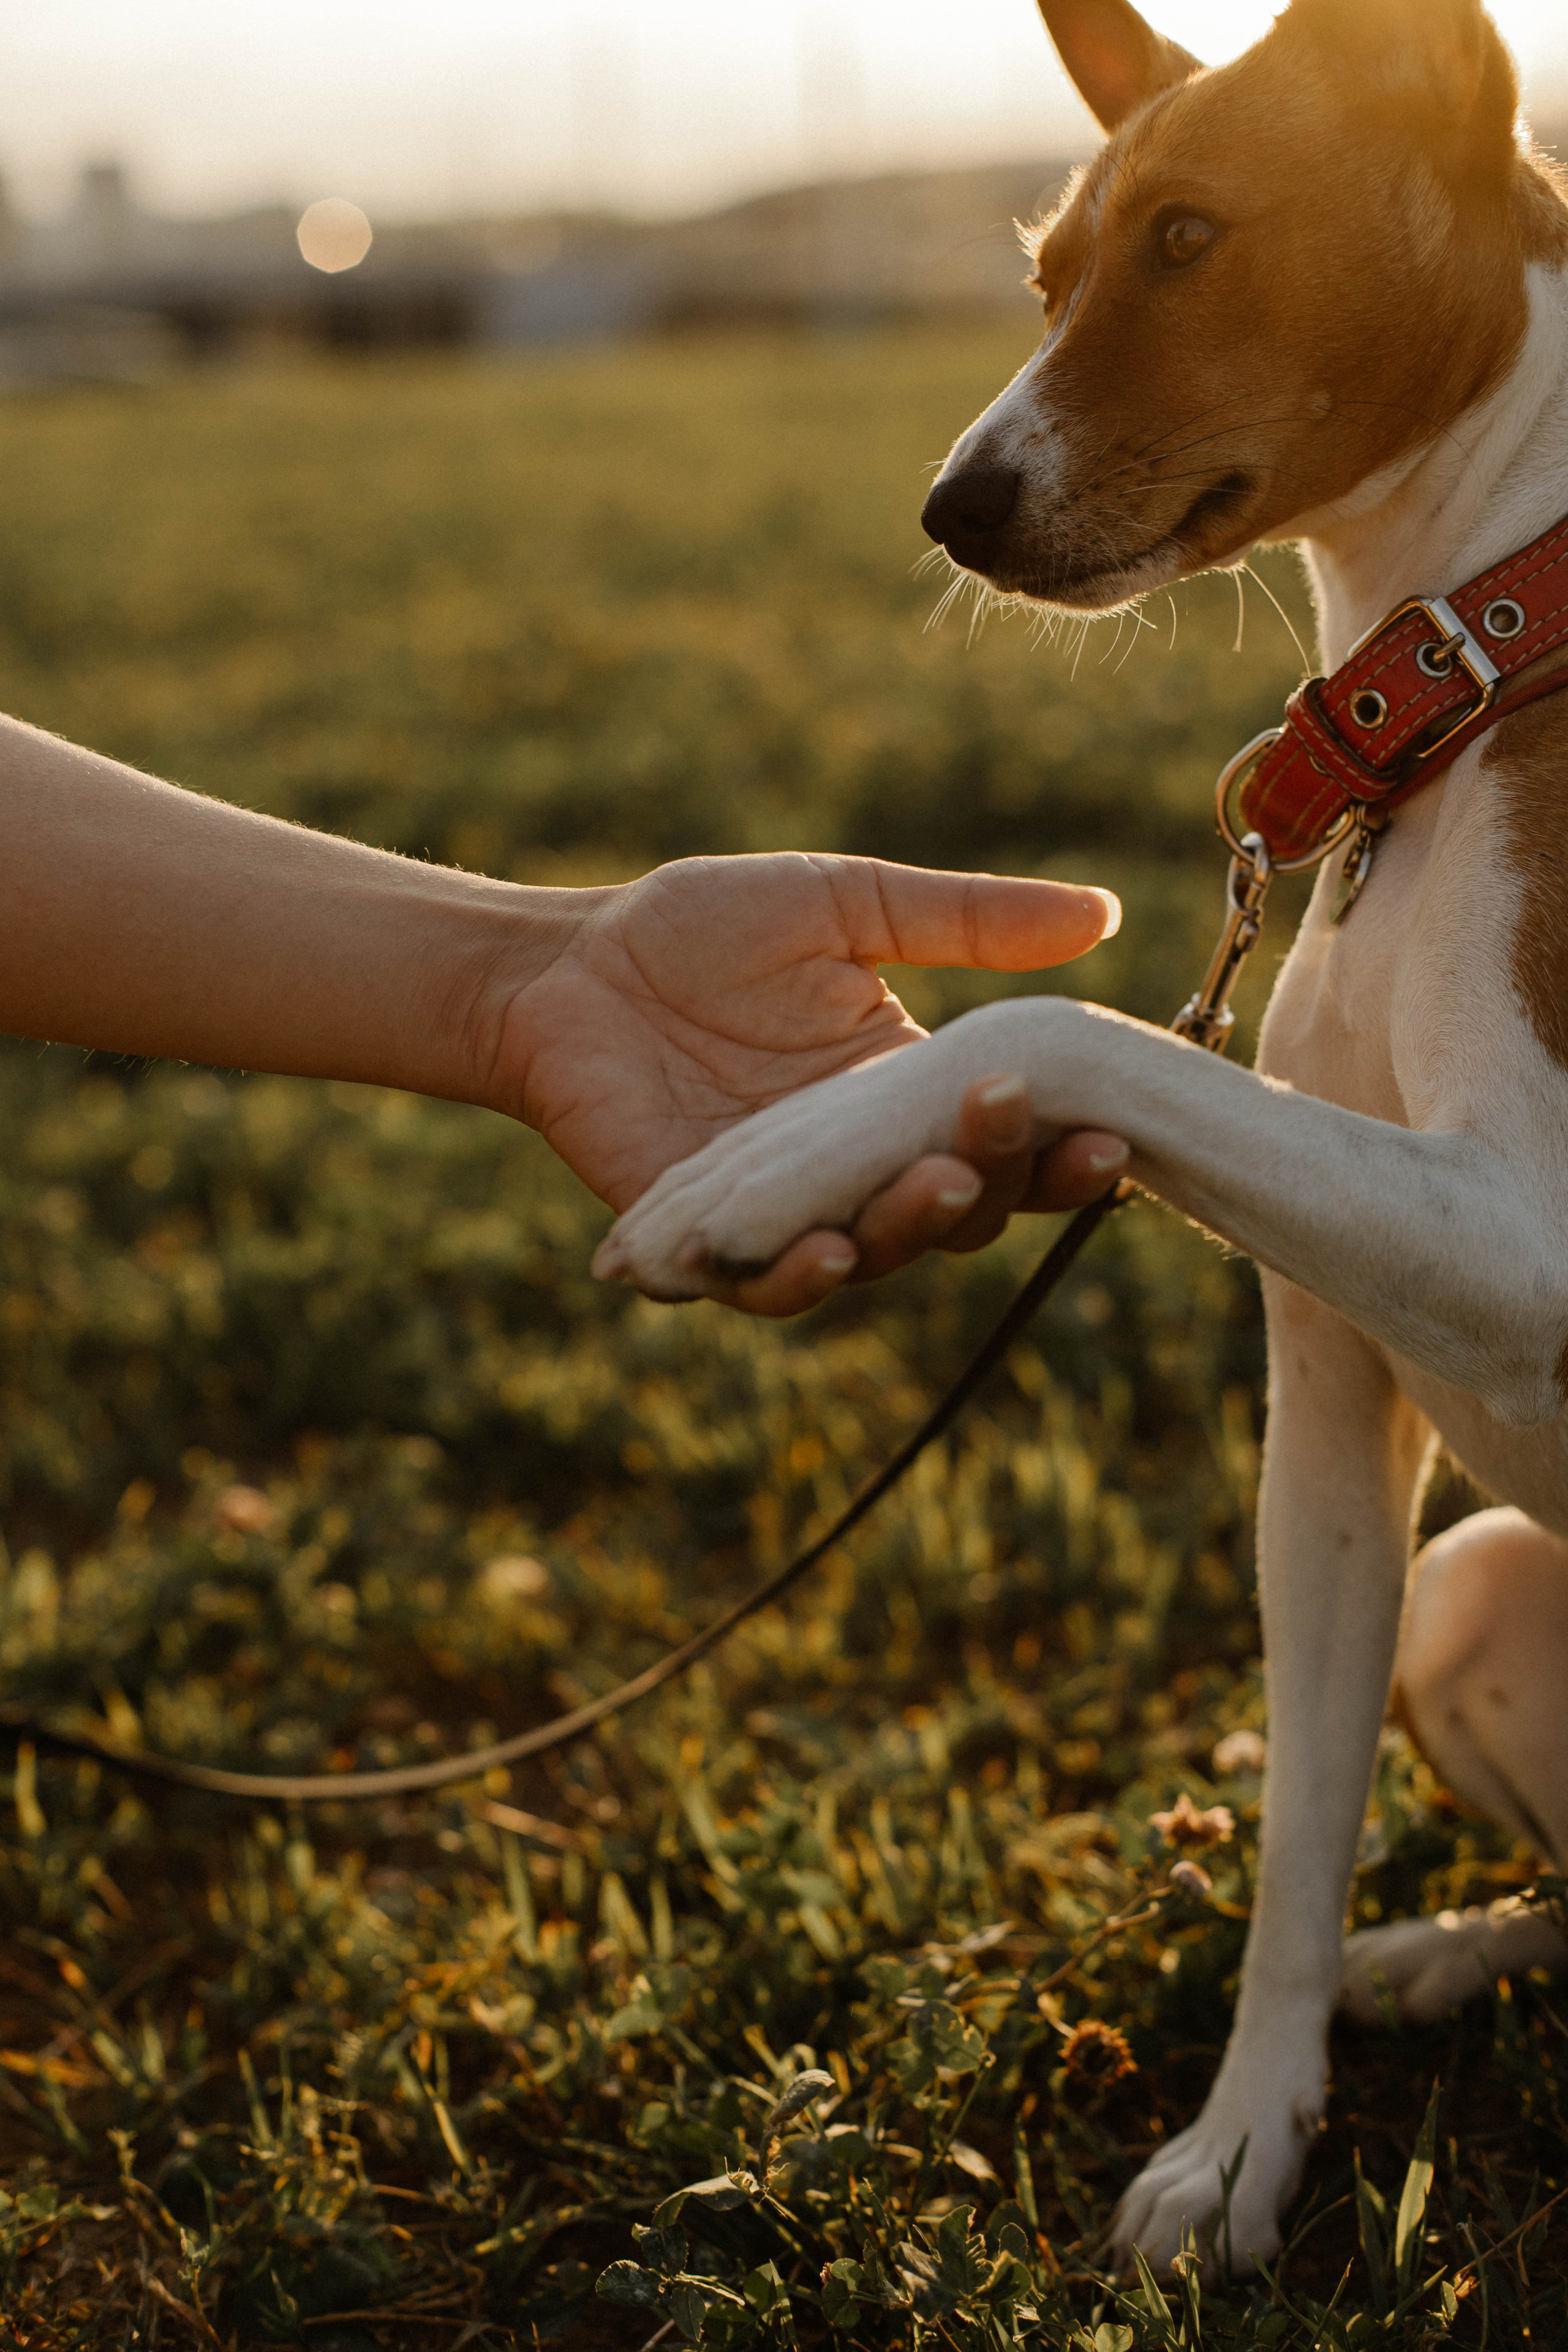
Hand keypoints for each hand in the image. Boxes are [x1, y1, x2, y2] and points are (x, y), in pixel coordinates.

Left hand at [498, 851, 1127, 1313]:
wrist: (565, 965)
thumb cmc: (701, 930)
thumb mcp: (849, 905)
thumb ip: (969, 920)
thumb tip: (1106, 913)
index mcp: (906, 1097)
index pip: (1008, 1144)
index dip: (1063, 1148)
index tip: (1111, 1125)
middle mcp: (860, 1169)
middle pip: (960, 1209)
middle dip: (1000, 1176)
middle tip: (1008, 1118)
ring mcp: (786, 1212)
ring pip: (875, 1255)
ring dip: (913, 1229)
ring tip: (939, 1183)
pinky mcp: (705, 1240)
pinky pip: (761, 1287)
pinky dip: (794, 1278)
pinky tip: (820, 1251)